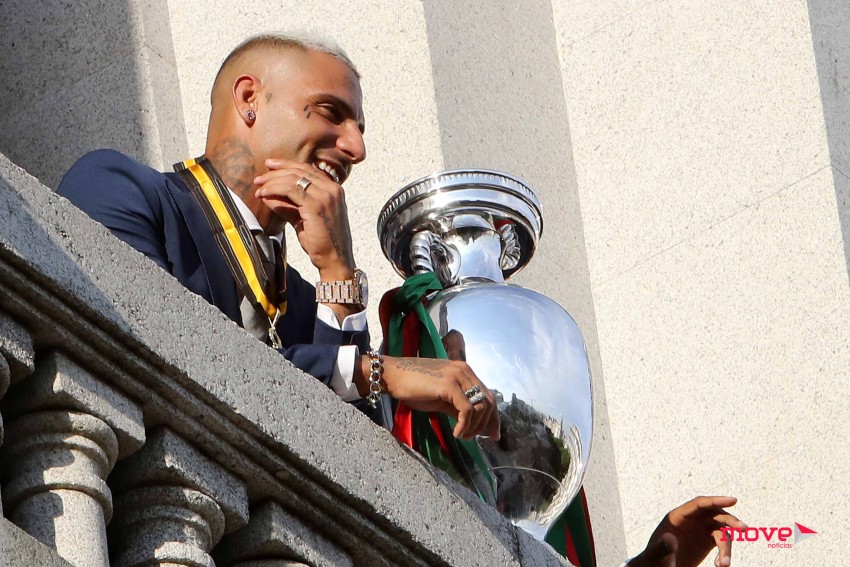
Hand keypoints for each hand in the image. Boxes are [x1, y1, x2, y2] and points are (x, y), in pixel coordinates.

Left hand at [254, 158, 354, 278]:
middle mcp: (332, 189)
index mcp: (334, 190)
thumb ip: (288, 206)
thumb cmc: (322, 244)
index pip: (307, 170)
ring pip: (293, 179)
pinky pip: (290, 190)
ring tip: (258, 188)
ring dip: (272, 181)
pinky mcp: (317, 205)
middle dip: (276, 171)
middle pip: (299, 171)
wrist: (335, 261)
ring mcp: (326, 195)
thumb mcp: (303, 220)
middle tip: (259, 178)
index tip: (270, 166)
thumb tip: (268, 196)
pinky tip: (264, 194)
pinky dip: (274, 189)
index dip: (287, 165)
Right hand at [359, 355, 499, 439]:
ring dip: (474, 427)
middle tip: (475, 438)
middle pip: (489, 401)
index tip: (492, 435)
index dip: (494, 417)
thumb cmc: (414, 386)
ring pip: (480, 407)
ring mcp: (458, 376)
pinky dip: (465, 425)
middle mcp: (465, 371)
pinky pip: (467, 410)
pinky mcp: (449, 385)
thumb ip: (458, 406)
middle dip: (487, 424)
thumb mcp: (442, 398)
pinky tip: (456, 433)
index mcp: (465, 372)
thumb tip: (473, 423)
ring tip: (462, 435)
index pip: (488, 396)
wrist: (394, 376)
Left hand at [629, 496, 745, 566]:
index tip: (733, 500)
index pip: (699, 504)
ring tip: (724, 564)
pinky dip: (724, 553)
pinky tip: (721, 565)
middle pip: (714, 514)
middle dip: (729, 520)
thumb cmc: (655, 561)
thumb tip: (670, 540)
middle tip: (744, 528)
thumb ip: (662, 548)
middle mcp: (691, 520)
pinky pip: (722, 542)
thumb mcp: (657, 556)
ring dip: (726, 547)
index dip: (715, 500)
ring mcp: (700, 529)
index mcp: (677, 516)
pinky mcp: (707, 540)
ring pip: (721, 531)